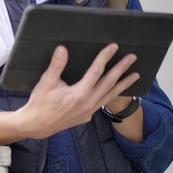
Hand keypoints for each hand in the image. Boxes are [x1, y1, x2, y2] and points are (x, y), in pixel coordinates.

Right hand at [0, 43, 138, 143]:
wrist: (37, 125)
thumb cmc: (40, 102)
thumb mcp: (46, 82)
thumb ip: (56, 65)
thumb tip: (62, 49)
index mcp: (79, 94)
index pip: (96, 71)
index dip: (105, 57)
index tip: (113, 47)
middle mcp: (88, 104)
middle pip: (109, 83)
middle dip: (121, 69)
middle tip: (132, 58)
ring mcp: (89, 111)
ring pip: (110, 95)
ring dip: (123, 84)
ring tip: (135, 75)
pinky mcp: (87, 116)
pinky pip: (104, 102)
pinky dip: (113, 94)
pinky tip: (116, 90)